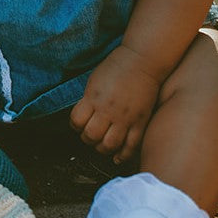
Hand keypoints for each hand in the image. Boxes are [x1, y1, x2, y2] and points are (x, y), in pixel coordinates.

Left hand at [70, 45, 162, 161]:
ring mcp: (125, 117)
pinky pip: (131, 145)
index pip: (76, 122)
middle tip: (91, 135)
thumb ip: (89, 100)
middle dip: (87, 139)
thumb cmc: (117, 67)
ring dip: (102, 149)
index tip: (78, 124)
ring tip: (102, 145)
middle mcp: (108, 110)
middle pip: (91, 136)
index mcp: (93, 98)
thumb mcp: (94, 81)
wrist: (143, 60)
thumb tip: (84, 116)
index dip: (75, 126)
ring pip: (110, 145)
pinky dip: (123, 155)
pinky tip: (117, 158)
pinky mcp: (140, 121)